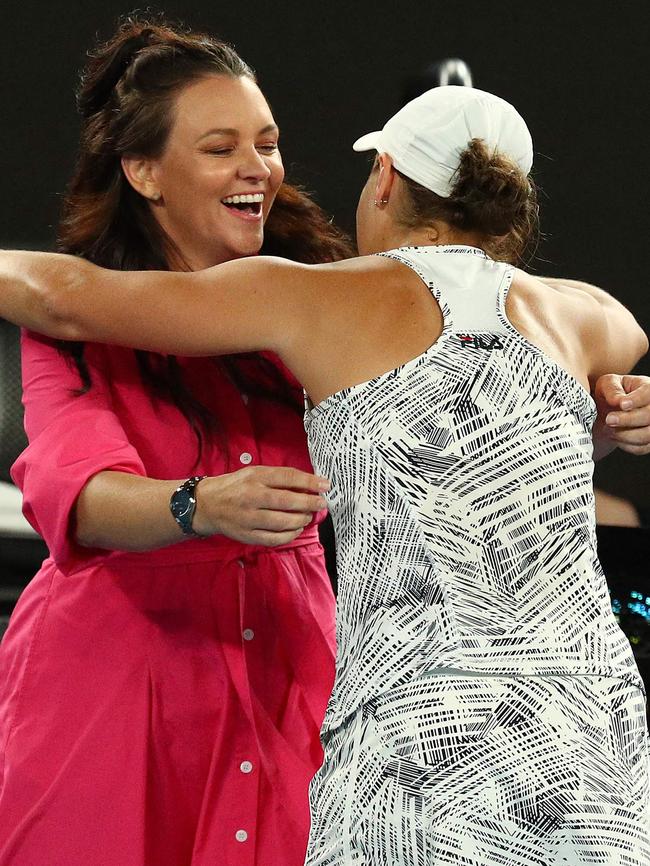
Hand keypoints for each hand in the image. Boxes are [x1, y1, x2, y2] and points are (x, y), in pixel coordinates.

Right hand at [192, 466, 329, 546]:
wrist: (207, 504)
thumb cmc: (236, 486)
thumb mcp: (254, 473)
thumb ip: (278, 478)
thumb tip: (308, 485)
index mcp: (254, 477)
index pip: (287, 477)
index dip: (309, 482)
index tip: (325, 485)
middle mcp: (251, 497)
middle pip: (287, 501)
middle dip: (309, 503)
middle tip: (321, 503)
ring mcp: (248, 518)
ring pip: (282, 522)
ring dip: (301, 520)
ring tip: (308, 516)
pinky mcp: (246, 535)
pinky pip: (274, 539)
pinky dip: (290, 535)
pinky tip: (296, 529)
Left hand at [593, 374, 649, 456]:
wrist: (609, 410)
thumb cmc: (611, 394)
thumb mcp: (607, 384)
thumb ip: (612, 389)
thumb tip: (618, 400)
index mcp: (648, 387)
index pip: (648, 393)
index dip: (636, 400)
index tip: (622, 405)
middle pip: (649, 416)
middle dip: (627, 420)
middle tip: (609, 420)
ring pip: (648, 435)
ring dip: (626, 435)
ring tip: (609, 430)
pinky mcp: (649, 440)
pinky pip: (643, 448)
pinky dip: (627, 445)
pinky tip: (616, 437)